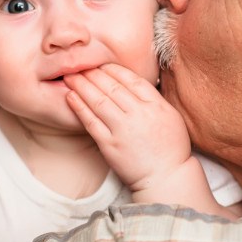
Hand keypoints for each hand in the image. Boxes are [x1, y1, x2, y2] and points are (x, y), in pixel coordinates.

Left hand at [63, 63, 192, 191]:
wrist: (167, 178)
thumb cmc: (170, 148)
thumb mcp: (170, 116)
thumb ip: (152, 99)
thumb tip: (133, 82)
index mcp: (156, 105)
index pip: (131, 79)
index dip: (112, 69)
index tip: (101, 64)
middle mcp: (139, 114)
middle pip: (111, 87)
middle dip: (93, 73)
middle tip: (79, 65)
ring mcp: (123, 130)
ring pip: (98, 101)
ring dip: (82, 86)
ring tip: (70, 77)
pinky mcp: (110, 145)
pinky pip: (91, 122)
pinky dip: (79, 107)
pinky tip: (70, 97)